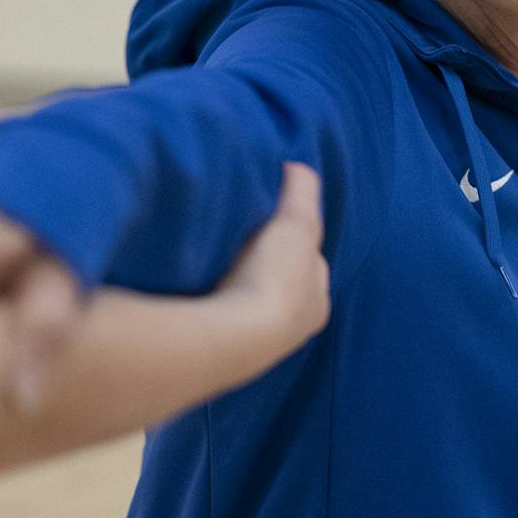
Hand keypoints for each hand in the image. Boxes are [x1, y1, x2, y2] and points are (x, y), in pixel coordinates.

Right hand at [219, 164, 330, 349]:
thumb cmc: (273, 279)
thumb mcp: (296, 223)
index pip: (309, 263)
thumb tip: (297, 168)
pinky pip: (222, 317)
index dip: (295, 238)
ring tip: (216, 261)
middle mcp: (293, 328)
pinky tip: (200, 287)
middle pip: (280, 285)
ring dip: (237, 284)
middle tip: (242, 241)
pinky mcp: (224, 349)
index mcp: (317, 302)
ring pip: (250, 303)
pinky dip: (215, 301)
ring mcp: (258, 345)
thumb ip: (301, 191)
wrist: (232, 337)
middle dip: (266, 265)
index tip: (274, 220)